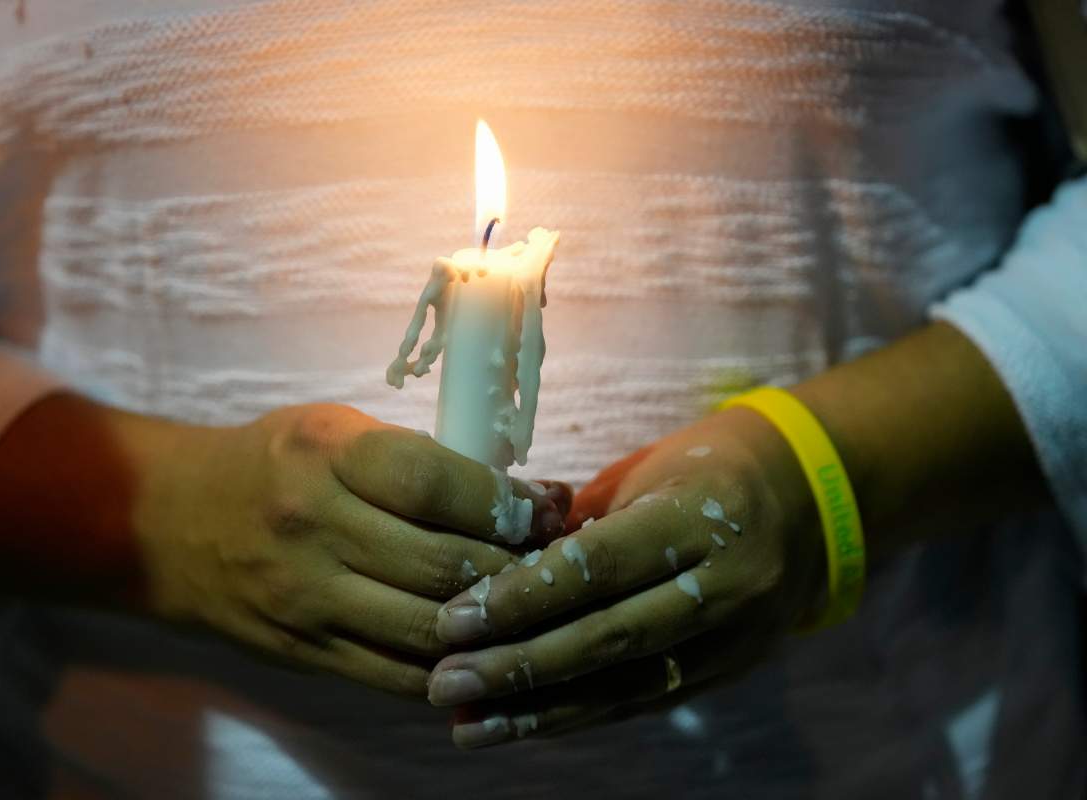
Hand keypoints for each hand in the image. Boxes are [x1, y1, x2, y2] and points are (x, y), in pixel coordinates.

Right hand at [133, 403, 569, 696]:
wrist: (167, 525)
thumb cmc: (270, 464)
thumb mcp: (334, 431)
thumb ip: (412, 461)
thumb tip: (516, 494)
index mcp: (328, 456)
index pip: (437, 484)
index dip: (510, 501)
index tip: (551, 507)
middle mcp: (316, 528)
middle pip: (444, 564)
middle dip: (519, 566)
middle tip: (559, 560)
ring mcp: (308, 599)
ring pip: (429, 629)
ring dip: (497, 624)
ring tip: (533, 606)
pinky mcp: (305, 652)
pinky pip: (398, 676)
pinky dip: (452, 668)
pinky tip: (486, 650)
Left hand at [424, 407, 826, 746]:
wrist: (807, 503)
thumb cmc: (703, 470)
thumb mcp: (646, 473)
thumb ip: (581, 524)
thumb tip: (491, 571)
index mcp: (704, 514)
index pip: (601, 565)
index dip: (523, 597)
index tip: (455, 619)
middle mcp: (728, 583)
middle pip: (611, 636)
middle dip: (520, 665)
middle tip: (446, 682)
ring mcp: (735, 636)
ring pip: (626, 685)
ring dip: (540, 710)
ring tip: (468, 725)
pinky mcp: (728, 670)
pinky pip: (644, 700)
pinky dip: (577, 715)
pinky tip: (521, 725)